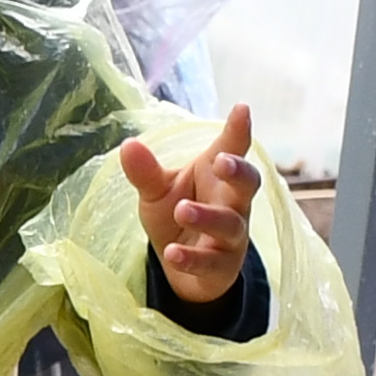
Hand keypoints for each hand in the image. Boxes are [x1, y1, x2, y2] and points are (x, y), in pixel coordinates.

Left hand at [124, 102, 269, 309]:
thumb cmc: (177, 214)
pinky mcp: (222, 266)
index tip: (242, 108)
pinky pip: (211, 262)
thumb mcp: (157, 192)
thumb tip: (128, 144)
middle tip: (221, 161)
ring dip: (207, 217)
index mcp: (217, 176)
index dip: (239, 130)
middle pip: (248, 184)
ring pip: (230, 225)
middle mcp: (232, 203)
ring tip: (182, 210)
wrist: (182, 265)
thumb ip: (146, 172)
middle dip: (238, 172)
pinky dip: (192, 258)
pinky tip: (173, 253)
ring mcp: (231, 236)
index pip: (233, 149)